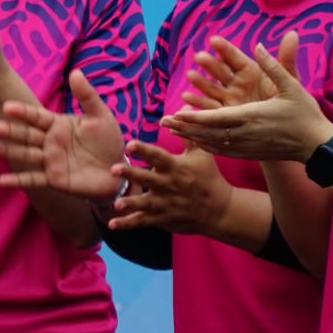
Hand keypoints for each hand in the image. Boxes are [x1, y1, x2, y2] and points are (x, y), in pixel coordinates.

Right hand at [0, 69, 126, 200]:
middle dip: (8, 131)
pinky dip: (17, 180)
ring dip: (6, 151)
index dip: (22, 112)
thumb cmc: (108, 140)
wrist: (118, 169)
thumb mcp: (100, 115)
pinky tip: (2, 181)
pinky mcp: (53, 179)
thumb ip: (86, 96)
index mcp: (57, 124)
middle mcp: (49, 142)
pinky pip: (33, 179)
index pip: (35, 116)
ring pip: (24, 154)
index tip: (7, 106)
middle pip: (25, 135)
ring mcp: (49, 161)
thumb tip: (75, 72)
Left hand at [103, 139, 232, 233]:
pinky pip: (143, 221)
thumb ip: (188, 133)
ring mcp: (165, 204)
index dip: (144, 150)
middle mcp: (168, 185)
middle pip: (147, 178)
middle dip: (131, 174)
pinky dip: (127, 224)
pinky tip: (112, 224)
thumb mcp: (202, 154)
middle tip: (113, 169)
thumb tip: (182, 108)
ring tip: (116, 204)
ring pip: (144, 203)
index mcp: (175, 167)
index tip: (129, 144)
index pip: (158, 156)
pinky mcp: (162, 218)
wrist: (220, 209)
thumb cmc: (208, 177)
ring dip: (130, 203)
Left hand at [162, 40, 332, 161]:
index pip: (216, 117)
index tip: (176, 113)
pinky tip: (194, 142)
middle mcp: (245, 133)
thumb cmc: (305, 114)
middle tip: (163, 122)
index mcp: (251, 116)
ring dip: (190, 137)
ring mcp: (246, 146)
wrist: (316, 146)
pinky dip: (205, 146)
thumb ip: (273, 66)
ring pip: (212, 143)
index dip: (194, 116)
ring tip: (171, 131)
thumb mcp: (293, 87)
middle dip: (184, 127)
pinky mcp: (249, 154)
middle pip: (207, 132)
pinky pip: (222, 151)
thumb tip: (258, 45)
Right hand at [181, 32, 297, 109]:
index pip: (235, 58)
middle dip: (209, 64)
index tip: (214, 40)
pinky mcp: (223, 114)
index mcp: (250, 72)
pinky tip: (187, 98)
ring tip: (190, 75)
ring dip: (200, 82)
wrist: (287, 128)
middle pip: (220, 72)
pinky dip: (197, 103)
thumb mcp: (289, 80)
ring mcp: (228, 98)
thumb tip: (293, 33)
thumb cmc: (288, 101)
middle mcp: (236, 84)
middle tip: (199, 56)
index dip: (225, 49)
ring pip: (211, 88)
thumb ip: (286, 58)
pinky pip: (208, 107)